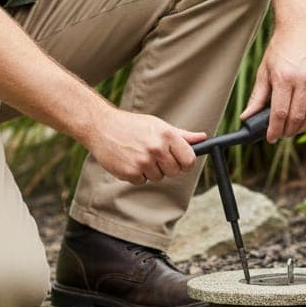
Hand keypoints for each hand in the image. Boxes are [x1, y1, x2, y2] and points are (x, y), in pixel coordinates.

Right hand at [85, 111, 206, 184]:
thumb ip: (182, 135)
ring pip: (158, 178)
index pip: (189, 160)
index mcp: (166, 135)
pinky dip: (137, 174)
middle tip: (154, 155)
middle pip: (175, 172)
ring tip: (138, 154)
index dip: (185, 162)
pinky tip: (129, 160)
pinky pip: (142, 181)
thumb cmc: (133, 125)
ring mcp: (143, 162)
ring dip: (151, 170)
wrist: (102, 127)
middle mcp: (156, 148)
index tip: (179, 160)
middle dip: (167, 167)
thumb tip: (203, 138)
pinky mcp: (130, 173)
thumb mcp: (158, 125)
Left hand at [240, 21, 305, 140]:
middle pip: (298, 117)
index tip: (270, 137)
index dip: (275, 130)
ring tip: (294, 128)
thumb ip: (257, 97)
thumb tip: (246, 118)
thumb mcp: (264, 70)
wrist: (302, 27)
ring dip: (303, 127)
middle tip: (281, 134)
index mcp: (284, 77)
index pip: (280, 113)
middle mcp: (304, 79)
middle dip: (288, 131)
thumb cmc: (280, 49)